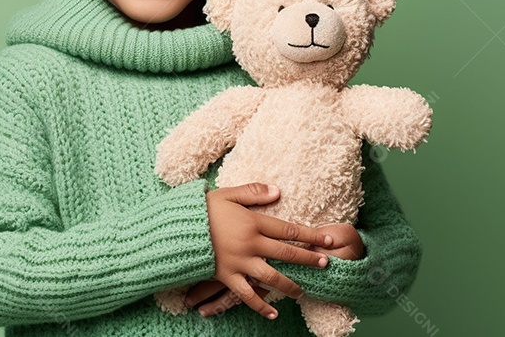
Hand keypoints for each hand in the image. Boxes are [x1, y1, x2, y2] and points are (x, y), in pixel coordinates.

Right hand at [200, 183, 334, 319]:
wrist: (176, 229)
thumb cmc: (202, 209)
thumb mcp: (227, 194)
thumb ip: (253, 193)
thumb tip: (278, 191)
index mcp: (252, 222)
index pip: (289, 229)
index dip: (311, 235)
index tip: (328, 240)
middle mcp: (250, 244)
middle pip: (286, 253)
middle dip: (308, 259)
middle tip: (325, 264)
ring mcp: (239, 262)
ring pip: (272, 276)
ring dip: (290, 285)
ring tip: (302, 292)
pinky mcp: (227, 276)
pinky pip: (247, 294)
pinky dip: (260, 305)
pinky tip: (272, 313)